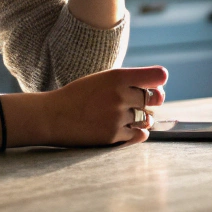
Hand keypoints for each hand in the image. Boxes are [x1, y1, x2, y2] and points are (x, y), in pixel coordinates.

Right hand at [40, 65, 167, 146]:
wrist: (51, 116)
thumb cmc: (78, 96)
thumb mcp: (101, 79)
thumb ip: (127, 82)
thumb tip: (158, 91)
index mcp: (117, 77)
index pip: (156, 76)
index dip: (160, 81)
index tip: (157, 86)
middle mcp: (120, 95)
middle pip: (154, 99)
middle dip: (151, 102)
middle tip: (143, 103)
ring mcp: (117, 117)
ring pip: (147, 119)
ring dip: (143, 119)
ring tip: (127, 117)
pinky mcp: (113, 135)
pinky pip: (138, 135)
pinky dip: (137, 133)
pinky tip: (127, 129)